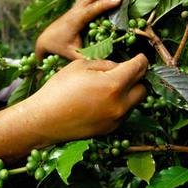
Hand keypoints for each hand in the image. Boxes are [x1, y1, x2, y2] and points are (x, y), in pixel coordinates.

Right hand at [28, 54, 147, 141]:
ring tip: (109, 88)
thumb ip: (104, 64)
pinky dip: (118, 106)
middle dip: (137, 78)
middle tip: (124, 72)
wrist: (44, 120)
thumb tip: (119, 67)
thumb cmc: (59, 89)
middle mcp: (120, 105)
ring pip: (134, 103)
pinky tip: (101, 101)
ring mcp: (116, 120)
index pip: (139, 68)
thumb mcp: (80, 66)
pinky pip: (122, 114)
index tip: (140, 57)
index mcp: (114, 85)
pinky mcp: (109, 130)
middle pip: (143, 88)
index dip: (141, 59)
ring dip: (128, 93)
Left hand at [35, 0, 120, 60]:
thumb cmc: (58, 47)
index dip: (105, 4)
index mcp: (76, 20)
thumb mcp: (72, 54)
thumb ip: (87, 58)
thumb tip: (104, 64)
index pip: (92, 9)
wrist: (44, 40)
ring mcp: (75, 7)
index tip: (118, 0)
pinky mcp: (76, 7)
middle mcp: (76, 10)